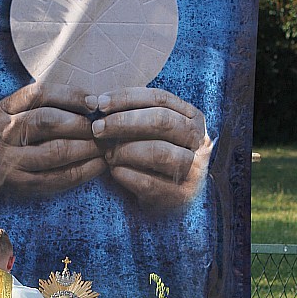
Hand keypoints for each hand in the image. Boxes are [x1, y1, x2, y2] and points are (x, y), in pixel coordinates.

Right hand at [0, 83, 105, 196]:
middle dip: (81, 124)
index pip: (40, 94)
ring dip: (86, 147)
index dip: (71, 96)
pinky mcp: (19, 185)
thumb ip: (51, 105)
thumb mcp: (25, 114)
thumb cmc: (22, 137)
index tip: (94, 103)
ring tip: (104, 145)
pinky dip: (83, 170)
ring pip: (54, 150)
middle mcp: (0, 133)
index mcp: (3, 109)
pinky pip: (57, 177)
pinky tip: (99, 164)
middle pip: (46, 121)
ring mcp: (7, 161)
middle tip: (104, 128)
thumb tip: (93, 103)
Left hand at [90, 88, 211, 207]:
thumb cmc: (155, 156)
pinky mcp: (180, 195)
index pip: (160, 98)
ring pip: (157, 151)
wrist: (174, 199)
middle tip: (97, 128)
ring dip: (125, 150)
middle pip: (161, 121)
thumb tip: (99, 103)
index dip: (127, 98)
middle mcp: (199, 141)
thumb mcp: (153, 131)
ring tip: (107, 153)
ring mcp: (193, 170)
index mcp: (193, 118)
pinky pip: (148, 182)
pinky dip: (125, 174)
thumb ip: (135, 114)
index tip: (100, 104)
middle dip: (123, 122)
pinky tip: (114, 171)